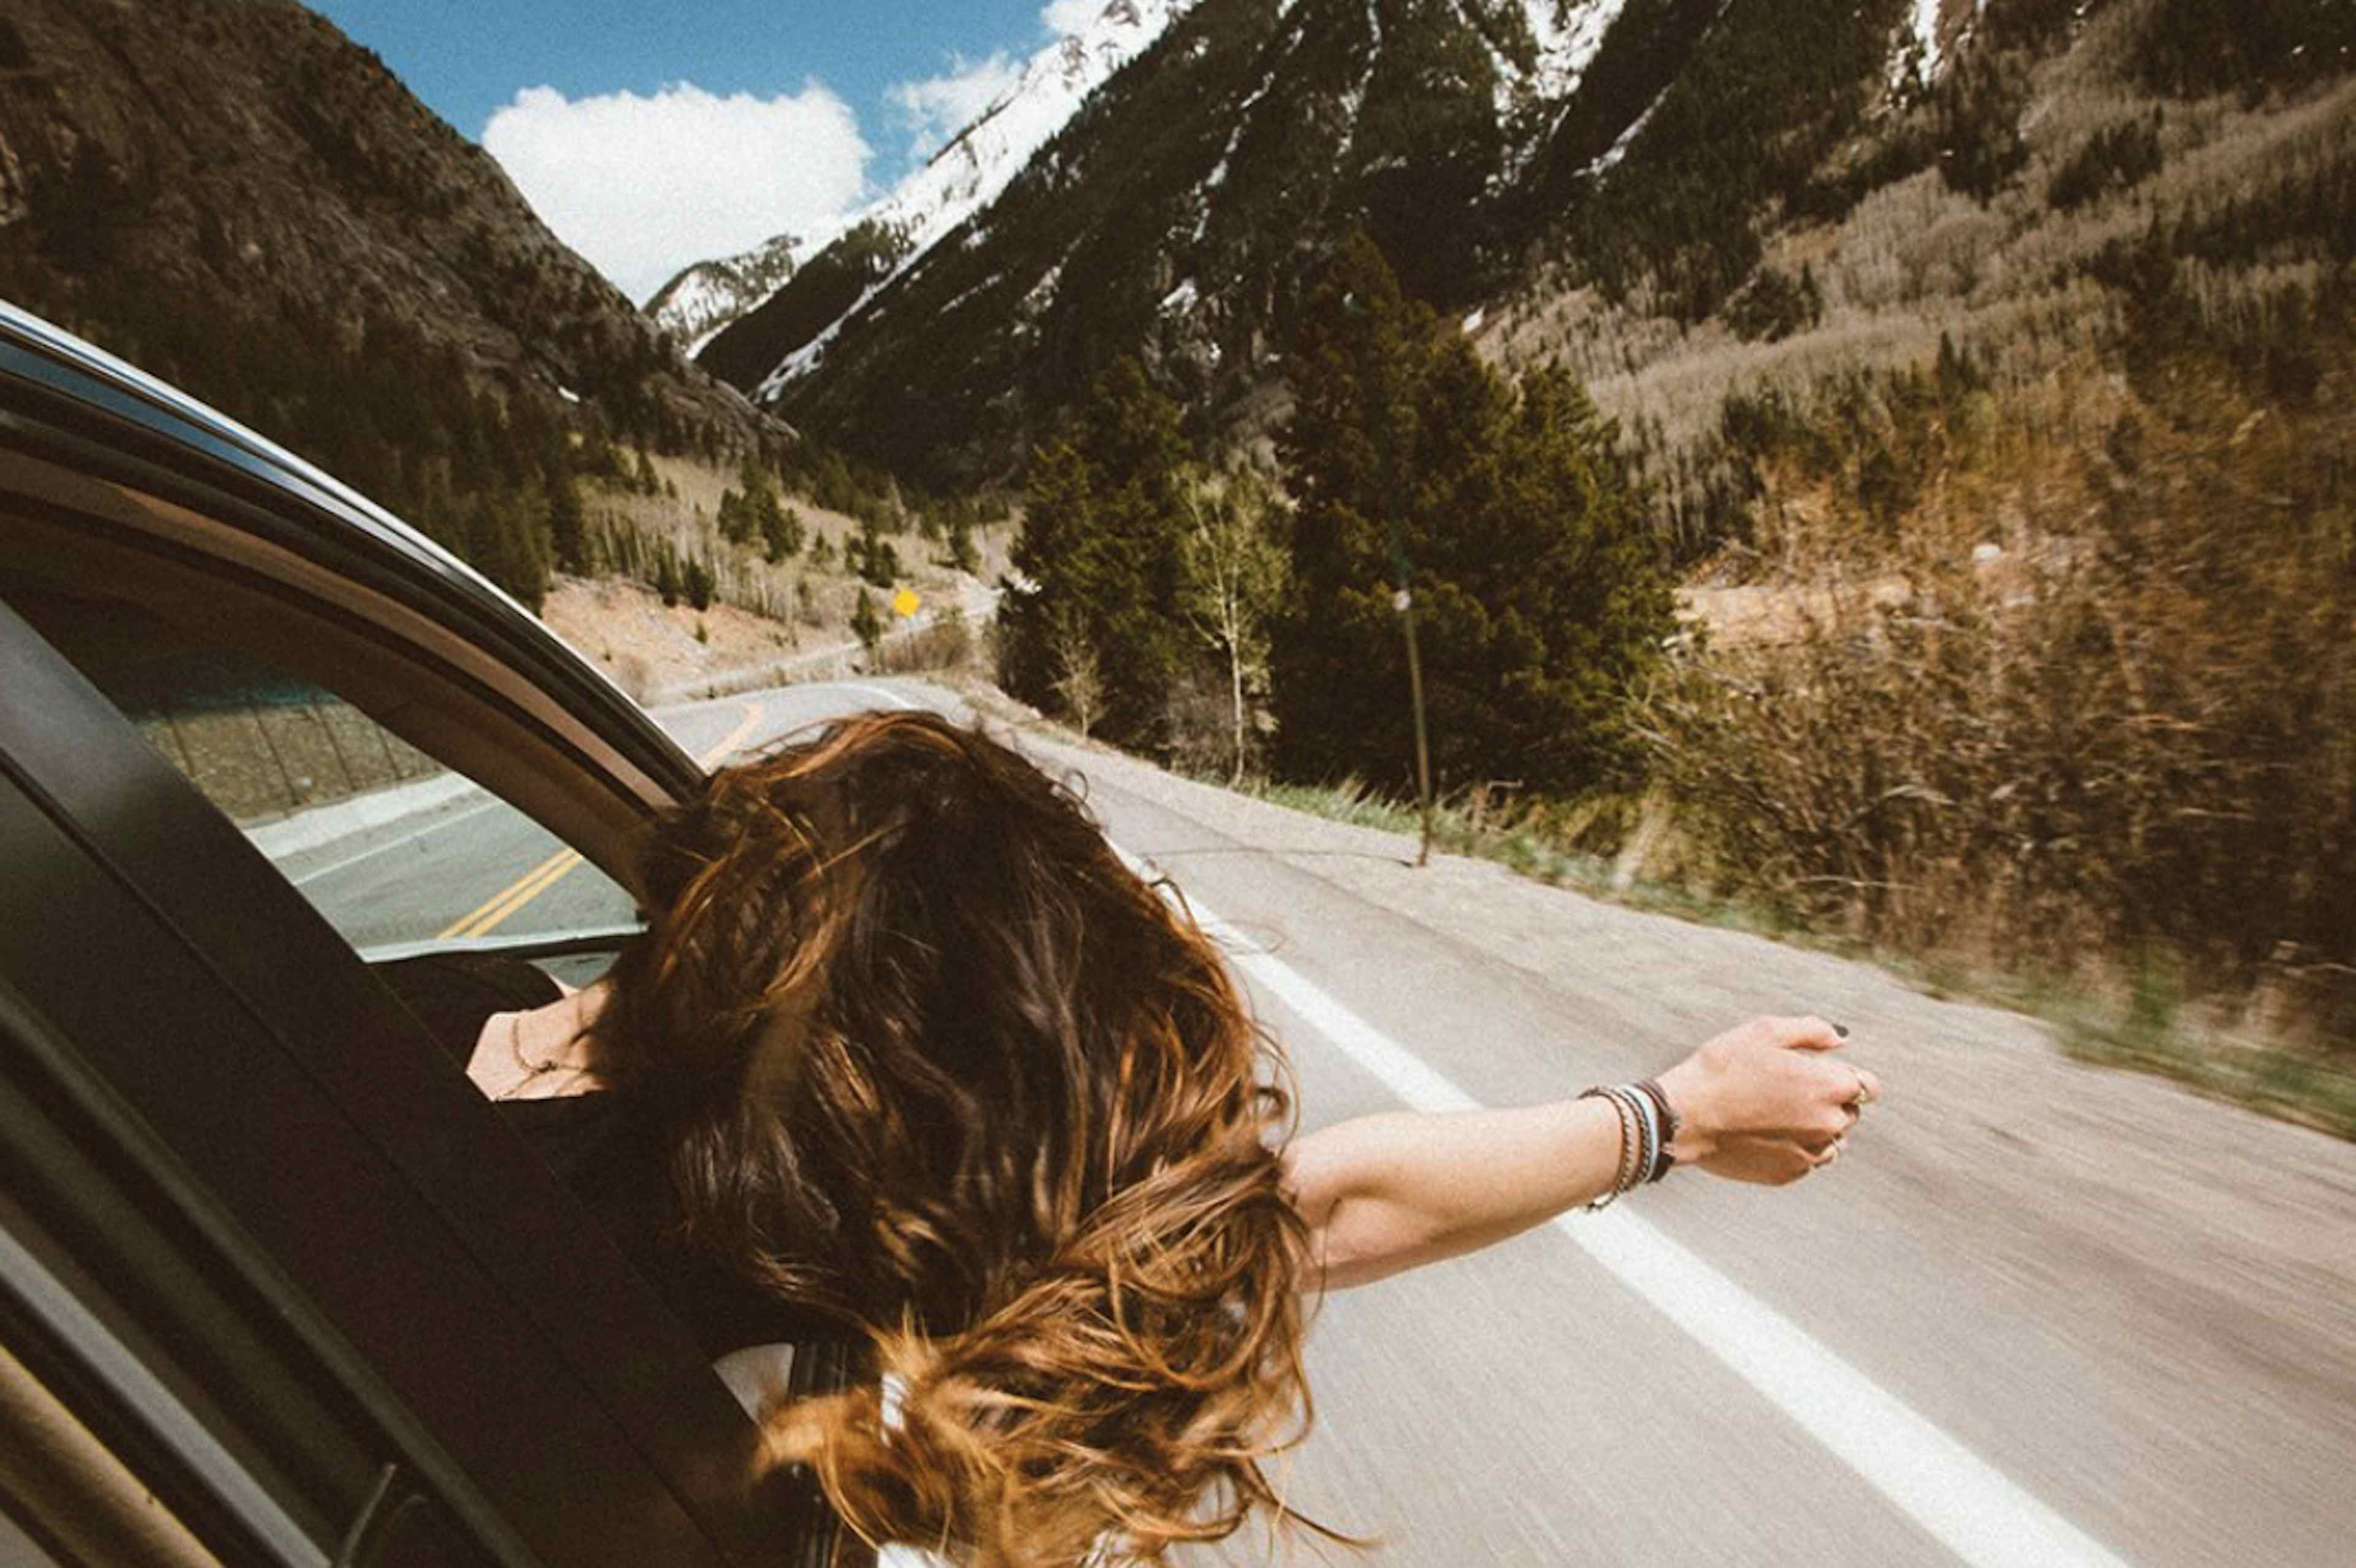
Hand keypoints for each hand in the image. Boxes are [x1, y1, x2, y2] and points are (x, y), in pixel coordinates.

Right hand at [1654, 1015, 1880, 1185]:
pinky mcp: (1789, 1173)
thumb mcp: (1765, 1032)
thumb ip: (1813, 1031)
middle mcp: (1829, 1124)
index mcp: (1830, 1086)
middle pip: (1849, 1113)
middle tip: (1787, 1090)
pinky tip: (1764, 1133)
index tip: (1823, 1073)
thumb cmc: (1722, 1068)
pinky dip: (1794, 1147)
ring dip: (1815, 1127)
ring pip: (1831, 1140)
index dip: (1847, 1076)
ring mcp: (1810, 1153)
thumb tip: (1841, 1039)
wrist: (1685, 1116)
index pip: (1870, 1086)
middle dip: (1829, 1100)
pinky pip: (1807, 1160)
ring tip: (1775, 1114)